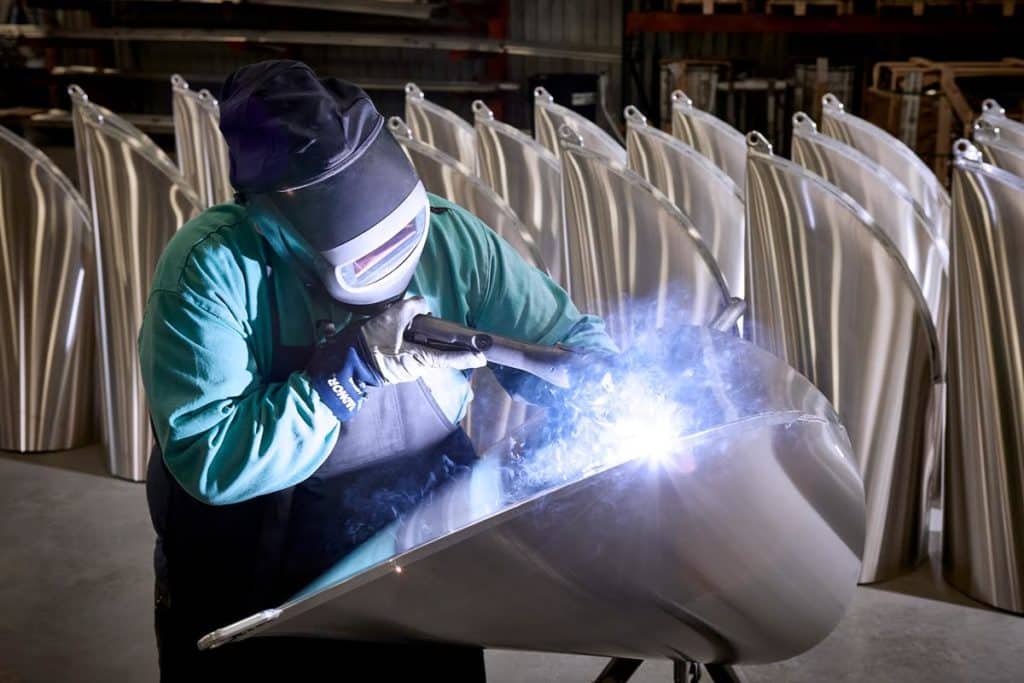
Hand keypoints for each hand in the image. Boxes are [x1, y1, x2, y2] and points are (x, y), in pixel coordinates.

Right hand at [361, 297, 485, 383]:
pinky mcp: (394, 368)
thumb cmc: (369, 343)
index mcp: (419, 360)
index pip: (449, 358)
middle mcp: (415, 369)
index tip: (483, 357)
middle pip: (434, 351)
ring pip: (419, 350)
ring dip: (417, 337)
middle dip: (435, 337)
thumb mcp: (391, 318)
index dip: (467, 357)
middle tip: (430, 324)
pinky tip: (395, 331)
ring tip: (403, 324)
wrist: (343, 362)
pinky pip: (407, 352)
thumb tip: (422, 304)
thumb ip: (411, 308)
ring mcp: (404, 370)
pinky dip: (406, 340)